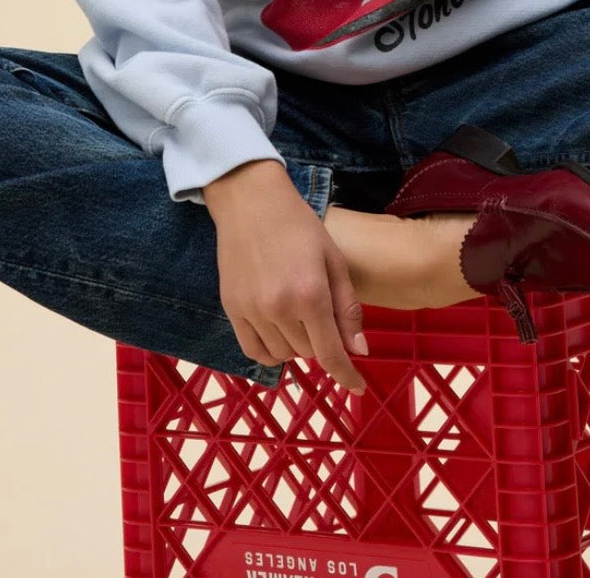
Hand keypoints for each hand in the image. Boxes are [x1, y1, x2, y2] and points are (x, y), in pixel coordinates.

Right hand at [205, 160, 367, 393]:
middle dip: (322, 341)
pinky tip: (279, 334)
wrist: (251, 201)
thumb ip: (347, 308)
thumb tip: (358, 351)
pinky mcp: (231, 308)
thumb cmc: (300, 225)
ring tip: (299, 314)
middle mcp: (279, 309)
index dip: (347, 375)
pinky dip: (271, 352)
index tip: (358, 387)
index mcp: (310, 294)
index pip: (330, 353)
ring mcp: (252, 311)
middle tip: (322, 311)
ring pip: (283, 354)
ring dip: (298, 344)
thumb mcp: (333, 259)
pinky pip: (254, 350)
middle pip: (309, 352)